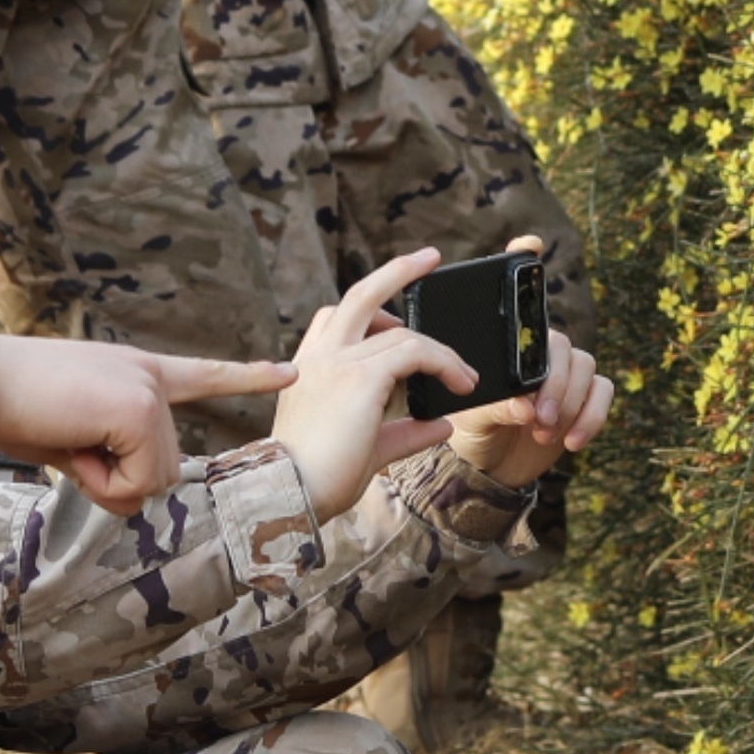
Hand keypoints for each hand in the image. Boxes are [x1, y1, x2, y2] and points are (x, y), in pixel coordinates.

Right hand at [0, 328, 295, 510]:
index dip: (247, 377)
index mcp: (137, 372)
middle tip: (70, 445)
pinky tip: (71, 441)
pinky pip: (135, 481)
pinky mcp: (138, 411)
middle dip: (115, 480)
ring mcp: (148, 392)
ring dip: (104, 480)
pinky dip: (98, 480)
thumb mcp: (70, 434)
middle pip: (166, 469)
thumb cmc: (10, 404)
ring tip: (67, 438)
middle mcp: (151, 377)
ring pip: (154, 481)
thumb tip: (130, 493)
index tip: (291, 373)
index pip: (203, 375)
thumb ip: (109, 454)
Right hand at [270, 247, 480, 523]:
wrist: (288, 495)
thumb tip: (441, 424)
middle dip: (399, 270)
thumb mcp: (366, 449)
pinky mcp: (360, 377)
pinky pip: (414, 352)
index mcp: (308, 367)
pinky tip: (461, 383)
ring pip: (401, 331)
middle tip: (429, 258)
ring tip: (465, 374)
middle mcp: (320, 357)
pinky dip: (443, 362)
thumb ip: (403, 432)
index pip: (337, 318)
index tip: (399, 318)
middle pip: (361, 294)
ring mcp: (338, 362)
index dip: (372, 310)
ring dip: (441, 349)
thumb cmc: (315, 479)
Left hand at [446, 320, 611, 489]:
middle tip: (541, 423)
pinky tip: (572, 442)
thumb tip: (524, 407)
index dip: (544, 372)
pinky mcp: (585, 401)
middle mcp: (546, 360)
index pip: (542, 344)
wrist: (494, 464)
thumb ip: (496, 409)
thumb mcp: (475, 422)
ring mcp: (568, 378)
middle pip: (571, 356)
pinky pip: (602, 396)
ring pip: (589, 373)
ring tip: (546, 437)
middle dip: (560, 393)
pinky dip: (592, 418)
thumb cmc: (477, 432)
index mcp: (516, 356)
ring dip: (573, 408)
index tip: (533, 405)